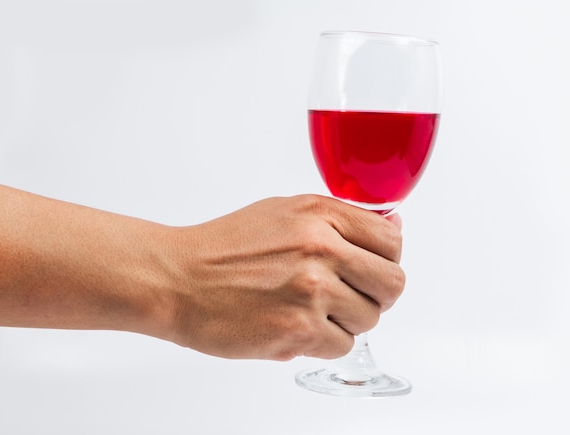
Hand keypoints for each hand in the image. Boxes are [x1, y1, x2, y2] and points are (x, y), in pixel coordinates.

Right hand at [165, 195, 404, 360]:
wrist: (177, 279)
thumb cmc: (223, 248)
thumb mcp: (284, 213)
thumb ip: (338, 221)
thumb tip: (390, 229)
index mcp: (319, 214)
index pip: (392, 240)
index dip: (386, 259)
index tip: (372, 267)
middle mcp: (321, 248)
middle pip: (392, 283)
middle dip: (376, 294)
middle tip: (350, 296)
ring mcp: (312, 290)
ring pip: (370, 318)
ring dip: (346, 320)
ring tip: (311, 311)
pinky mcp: (299, 330)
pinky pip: (343, 346)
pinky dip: (324, 342)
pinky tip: (296, 327)